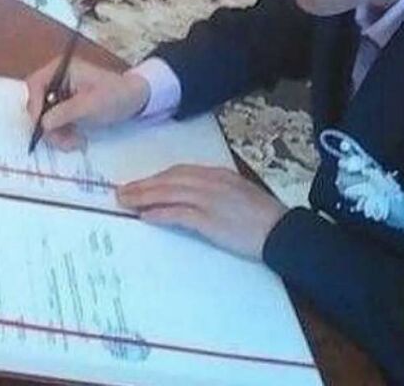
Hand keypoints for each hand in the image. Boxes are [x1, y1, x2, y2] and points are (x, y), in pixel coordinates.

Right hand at [25, 57, 149, 150]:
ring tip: (75, 142)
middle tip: (62, 141)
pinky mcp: (65, 107)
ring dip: (57, 133)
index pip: (36, 85)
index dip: (35, 105)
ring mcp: (60, 94)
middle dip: (48, 125)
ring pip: (45, 117)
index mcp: (62, 69)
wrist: (134, 100)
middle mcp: (57, 79)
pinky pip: (54, 123)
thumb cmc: (115, 95)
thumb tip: (43, 123)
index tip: (43, 126)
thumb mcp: (91, 104)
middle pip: (37, 103)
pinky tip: (76, 140)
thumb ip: (66, 112)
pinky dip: (62, 134)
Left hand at [117, 165, 287, 260]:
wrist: (282, 231)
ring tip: (126, 202)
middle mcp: (210, 182)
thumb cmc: (263, 215)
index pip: (179, 171)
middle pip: (169, 180)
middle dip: (143, 185)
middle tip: (121, 191)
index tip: (140, 183)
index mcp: (217, 174)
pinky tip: (146, 217)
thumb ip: (215, 190)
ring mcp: (209, 200)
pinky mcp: (210, 220)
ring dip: (144, 197)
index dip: (156, 178)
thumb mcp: (238, 192)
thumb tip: (190, 196)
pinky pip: (179, 214)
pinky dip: (160, 214)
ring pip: (169, 194)